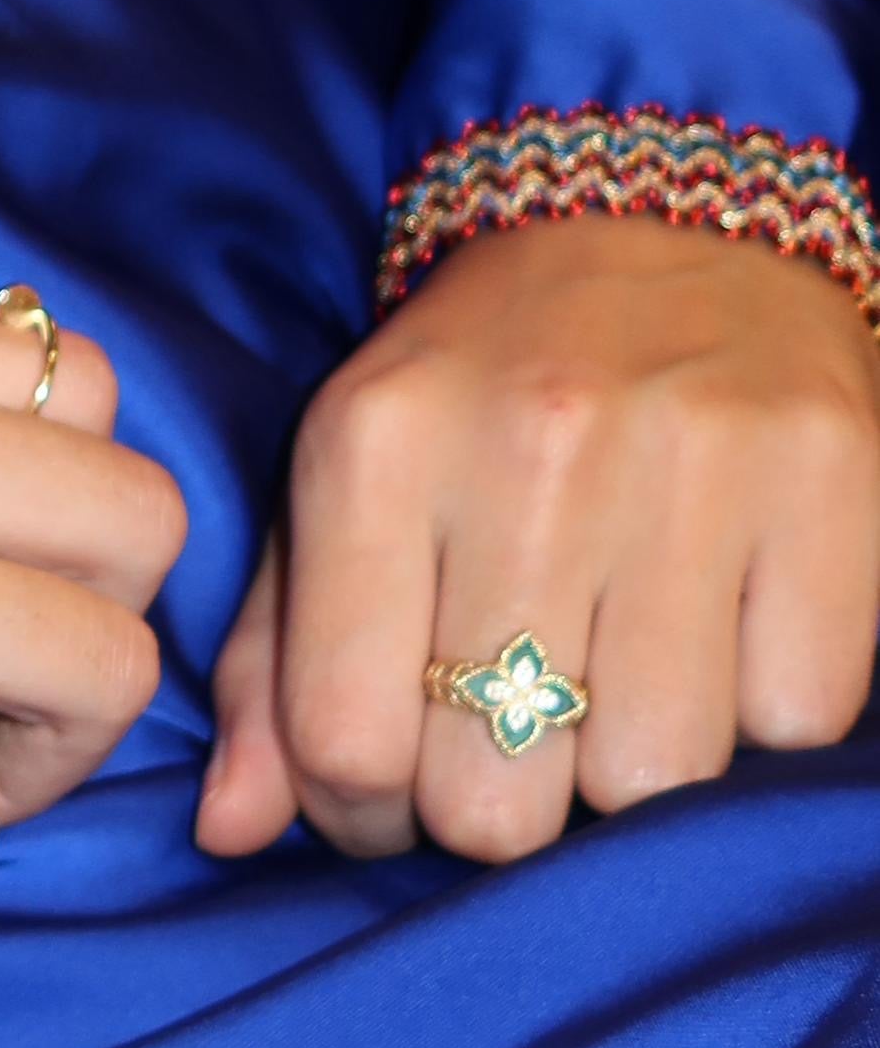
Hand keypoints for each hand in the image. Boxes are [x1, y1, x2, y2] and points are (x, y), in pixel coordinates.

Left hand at [197, 215, 879, 866]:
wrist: (663, 216)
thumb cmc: (476, 388)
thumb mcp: (339, 486)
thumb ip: (268, 665)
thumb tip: (228, 830)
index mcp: (376, 446)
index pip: (348, 745)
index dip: (364, 817)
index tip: (394, 790)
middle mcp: (529, 449)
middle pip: (497, 799)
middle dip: (497, 809)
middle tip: (512, 743)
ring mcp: (690, 462)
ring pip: (651, 781)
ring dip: (630, 772)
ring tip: (615, 689)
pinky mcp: (828, 478)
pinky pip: (791, 718)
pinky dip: (759, 714)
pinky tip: (718, 639)